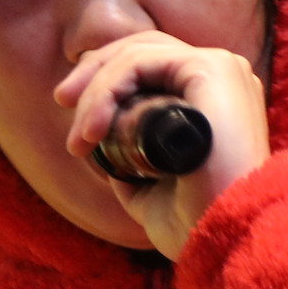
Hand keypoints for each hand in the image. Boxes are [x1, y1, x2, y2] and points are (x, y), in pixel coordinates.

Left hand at [55, 30, 269, 261]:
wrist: (225, 239)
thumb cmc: (196, 223)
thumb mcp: (152, 189)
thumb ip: (132, 167)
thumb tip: (102, 152)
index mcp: (215, 98)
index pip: (153, 65)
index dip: (106, 80)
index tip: (75, 118)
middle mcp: (223, 76)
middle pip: (142, 49)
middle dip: (94, 72)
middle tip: (62, 102)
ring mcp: (221, 69)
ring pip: (136, 54)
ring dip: (96, 91)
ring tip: (79, 139)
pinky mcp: (212, 70)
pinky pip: (142, 61)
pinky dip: (108, 88)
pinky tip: (94, 128)